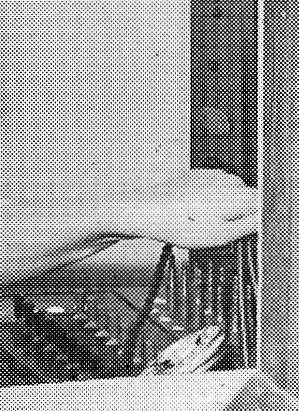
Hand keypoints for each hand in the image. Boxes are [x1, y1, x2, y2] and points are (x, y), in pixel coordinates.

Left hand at [139, 170, 257, 247]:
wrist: (148, 211)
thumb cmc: (179, 224)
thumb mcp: (222, 236)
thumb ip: (250, 226)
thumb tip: (263, 220)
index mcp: (239, 195)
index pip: (263, 206)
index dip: (256, 220)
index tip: (244, 230)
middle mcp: (228, 180)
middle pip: (246, 199)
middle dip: (238, 214)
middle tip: (220, 230)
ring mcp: (212, 174)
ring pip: (228, 194)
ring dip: (222, 207)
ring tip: (202, 222)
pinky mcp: (197, 174)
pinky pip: (211, 189)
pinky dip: (207, 201)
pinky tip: (192, 213)